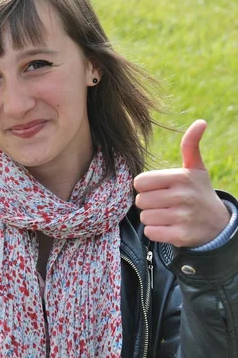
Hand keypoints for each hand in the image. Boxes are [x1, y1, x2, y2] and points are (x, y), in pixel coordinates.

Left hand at [134, 120, 230, 247]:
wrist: (217, 224)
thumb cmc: (199, 192)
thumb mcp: (196, 169)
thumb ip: (191, 145)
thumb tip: (200, 122)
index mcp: (181, 177)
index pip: (140, 182)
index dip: (145, 186)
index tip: (158, 188)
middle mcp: (182, 196)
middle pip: (140, 200)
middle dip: (148, 203)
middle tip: (164, 203)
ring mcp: (182, 217)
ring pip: (144, 217)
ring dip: (152, 217)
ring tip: (167, 214)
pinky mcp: (181, 235)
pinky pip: (150, 232)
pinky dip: (156, 231)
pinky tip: (168, 227)